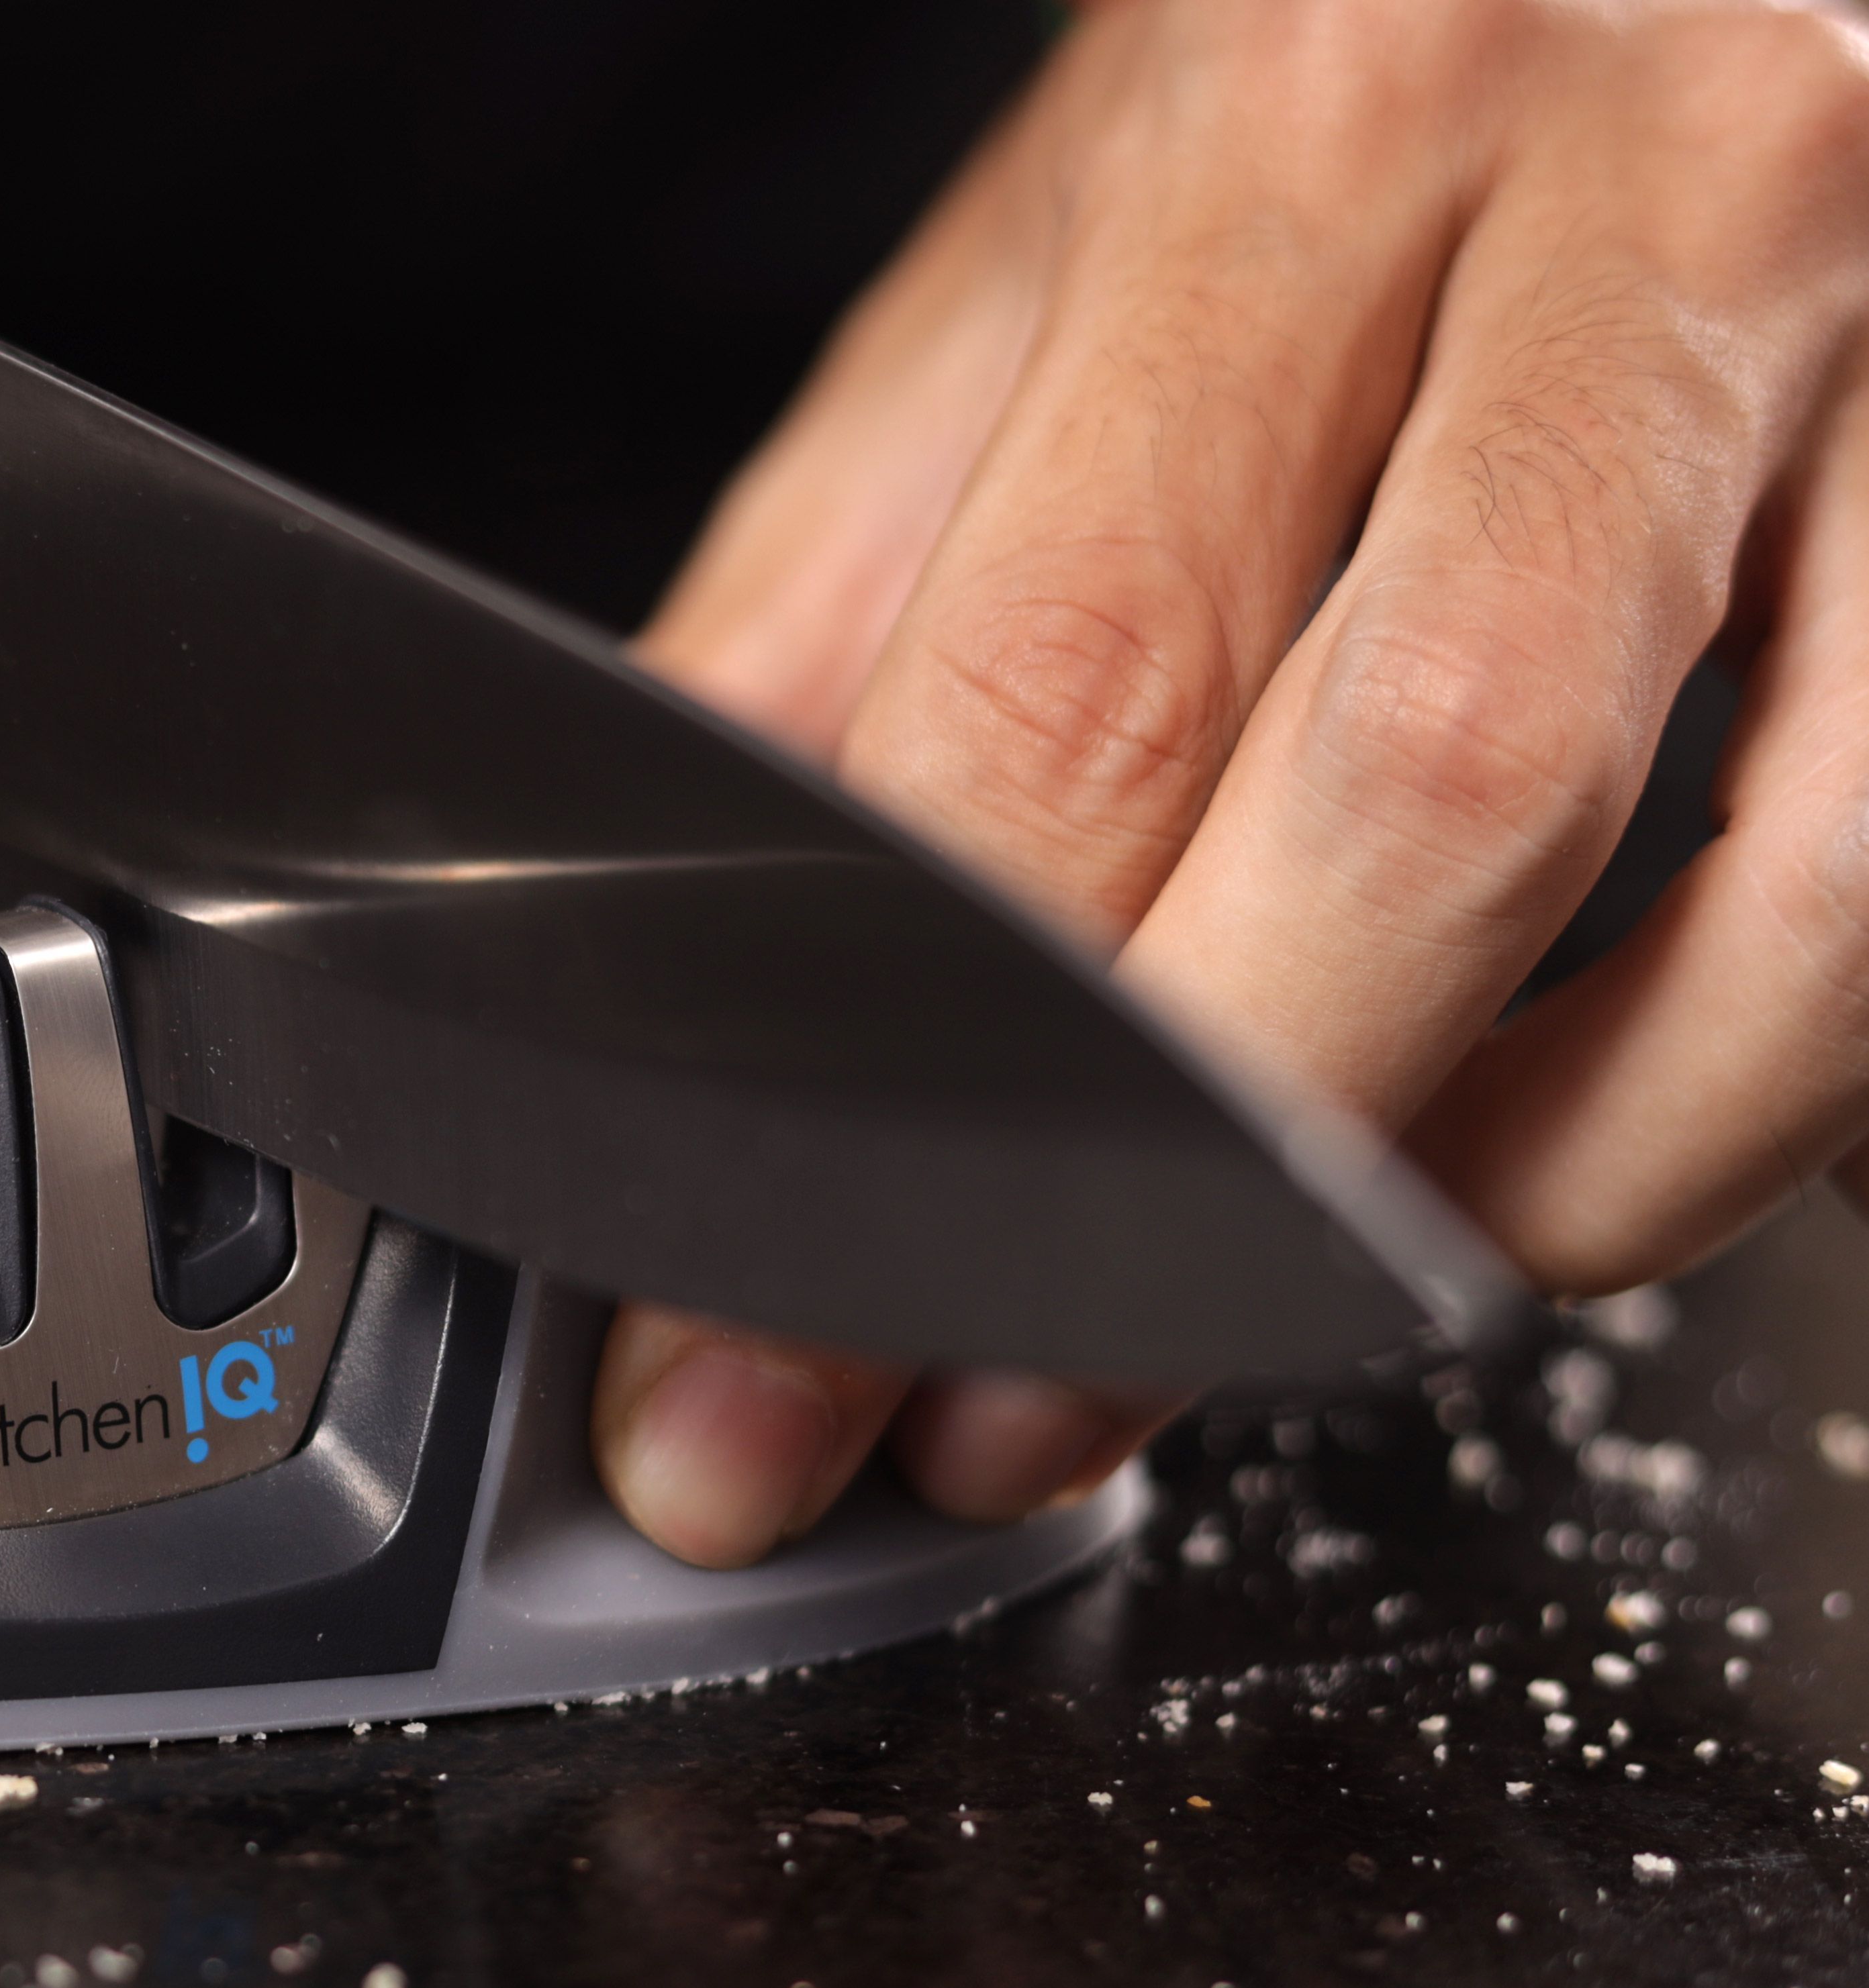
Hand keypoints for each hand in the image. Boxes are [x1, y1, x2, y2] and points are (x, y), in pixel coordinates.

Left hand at [599, 0, 1868, 1562]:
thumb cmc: (1387, 58)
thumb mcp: (1066, 247)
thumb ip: (861, 578)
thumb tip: (678, 930)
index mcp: (1290, 142)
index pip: (1051, 697)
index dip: (891, 1084)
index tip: (749, 1355)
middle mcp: (1635, 199)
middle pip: (1416, 798)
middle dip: (1187, 1185)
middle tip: (1014, 1402)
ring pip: (1763, 899)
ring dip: (1523, 1180)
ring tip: (1348, 1269)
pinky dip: (1764, 1097)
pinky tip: (1612, 1130)